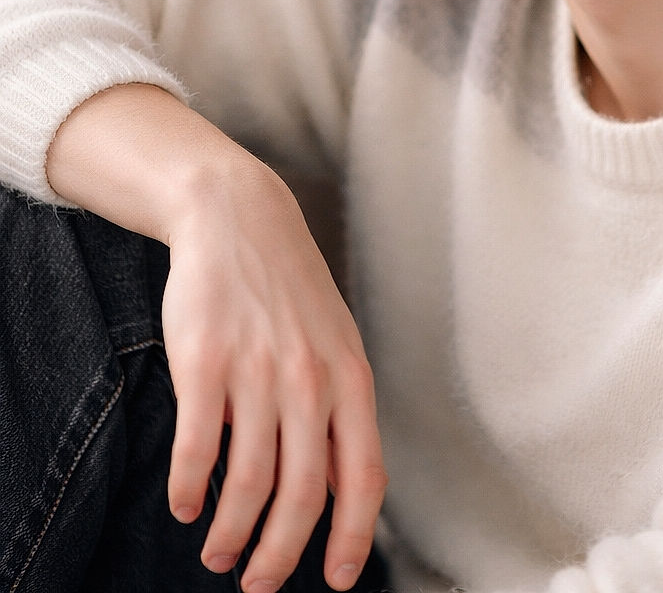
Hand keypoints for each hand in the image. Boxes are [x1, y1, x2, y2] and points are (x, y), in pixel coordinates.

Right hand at [161, 165, 386, 592]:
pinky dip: (189, 492)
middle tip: (258, 583)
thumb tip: (338, 492)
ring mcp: (257, 371)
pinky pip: (197, 450)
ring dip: (230, 533)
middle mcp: (310, 379)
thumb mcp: (336, 343)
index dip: (351, 538)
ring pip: (248, 482)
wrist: (239, 219)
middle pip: (301, 495)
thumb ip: (340, 413)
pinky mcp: (204, 363)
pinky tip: (185, 505)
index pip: (364, 477)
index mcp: (351, 377)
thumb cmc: (290, 290)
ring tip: (218, 553)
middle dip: (280, 555)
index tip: (334, 580)